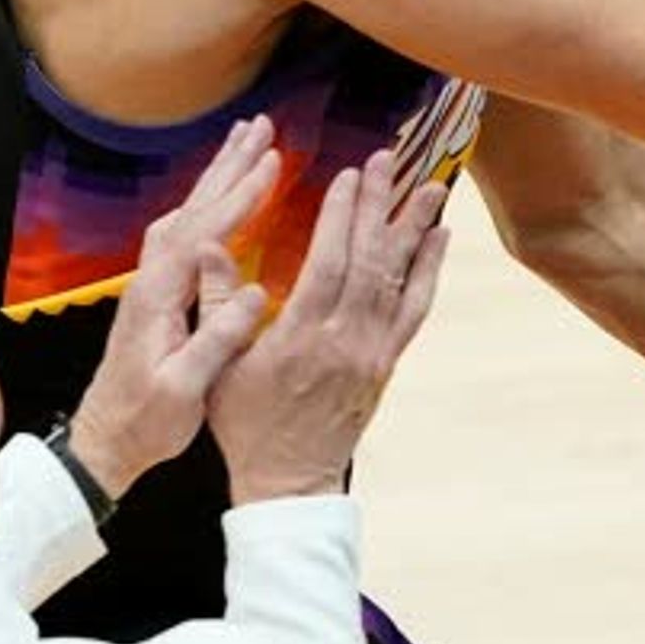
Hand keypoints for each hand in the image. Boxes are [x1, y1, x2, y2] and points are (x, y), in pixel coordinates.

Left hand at [64, 116, 283, 496]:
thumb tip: (258, 295)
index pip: (204, 233)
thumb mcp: (183, 390)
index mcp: (159, 297)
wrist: (105, 441)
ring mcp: (152, 284)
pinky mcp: (157, 294)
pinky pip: (186, 233)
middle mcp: (152, 280)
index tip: (272, 164)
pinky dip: (210, 206)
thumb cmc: (144, 422)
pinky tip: (225, 199)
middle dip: (229, 167)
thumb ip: (215, 339)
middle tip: (261, 128)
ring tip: (248, 145)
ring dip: (218, 179)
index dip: (240, 198)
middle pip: (193, 209)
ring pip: (187, 215)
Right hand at [209, 153, 453, 502]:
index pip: (328, 263)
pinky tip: (437, 240)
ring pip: (399, 280)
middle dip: (377, 206)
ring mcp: (371, 353)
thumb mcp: (218, 367)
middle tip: (387, 160)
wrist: (289, 482)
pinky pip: (413, 311)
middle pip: (368, 261)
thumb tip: (207, 247)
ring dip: (414, 230)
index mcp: (300, 339)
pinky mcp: (385, 363)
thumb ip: (218, 305)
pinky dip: (428, 272)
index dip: (340, 216)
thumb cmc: (246, 426)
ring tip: (430, 186)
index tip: (347, 176)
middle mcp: (344, 341)